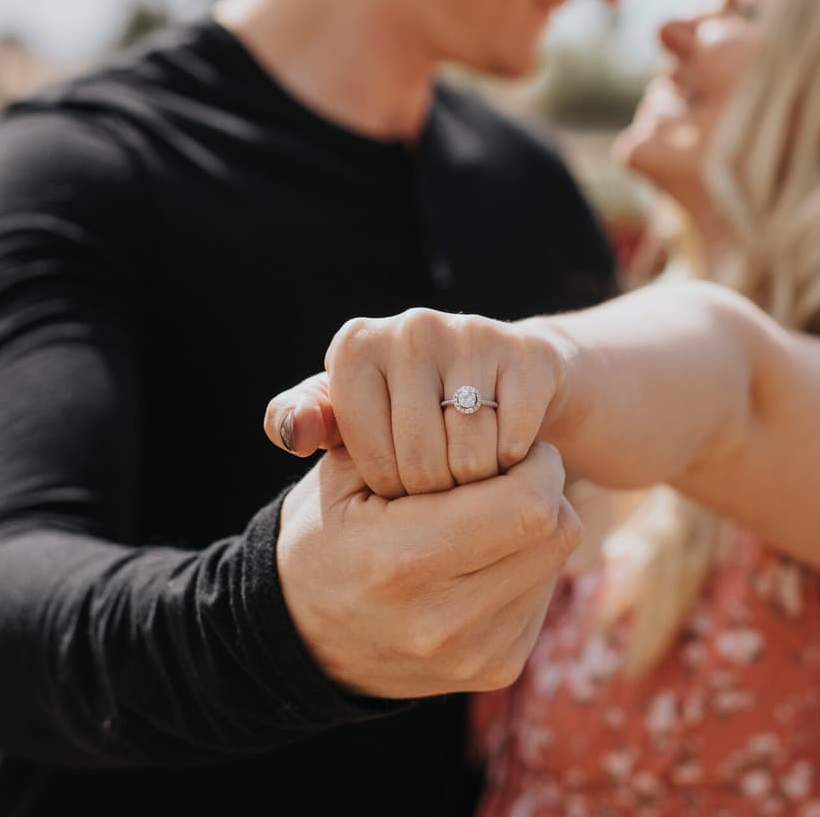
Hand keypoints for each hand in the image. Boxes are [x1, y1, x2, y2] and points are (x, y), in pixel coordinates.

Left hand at [265, 309, 565, 497]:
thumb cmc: (411, 403)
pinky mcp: (527, 354)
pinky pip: (513, 442)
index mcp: (355, 344)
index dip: (388, 485)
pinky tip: (506, 446)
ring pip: (470, 457)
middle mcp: (410, 327)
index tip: (398, 478)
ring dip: (476, 481)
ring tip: (471, 467)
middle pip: (421, 461)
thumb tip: (292, 432)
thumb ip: (304, 421)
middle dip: (433, 491)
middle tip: (442, 483)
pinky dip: (512, 460)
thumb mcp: (350, 413)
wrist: (506, 374)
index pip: (368, 457)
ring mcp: (471, 334)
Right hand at [274, 439, 581, 698]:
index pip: (528, 502)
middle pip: (556, 529)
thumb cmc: (325, 535)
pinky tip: (481, 556)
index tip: (502, 446)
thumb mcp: (342, 473)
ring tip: (485, 515)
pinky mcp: (496, 669)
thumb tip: (488, 414)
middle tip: (503, 473)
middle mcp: (444, 620)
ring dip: (536, 526)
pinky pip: (544, 592)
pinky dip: (526, 563)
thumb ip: (411, 432)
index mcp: (402, 561)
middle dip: (542, 487)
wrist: (302, 640)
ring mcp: (475, 653)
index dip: (532, 461)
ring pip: (558, 559)